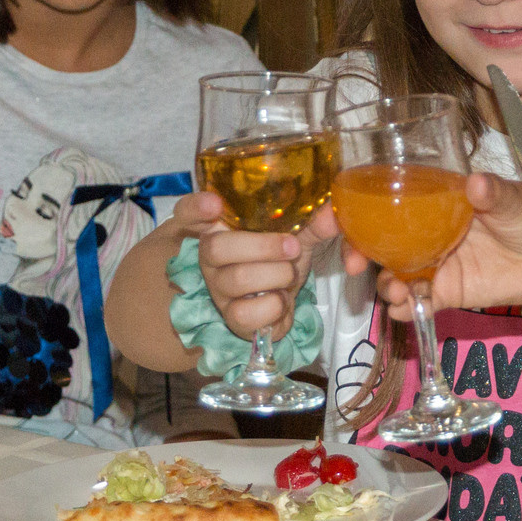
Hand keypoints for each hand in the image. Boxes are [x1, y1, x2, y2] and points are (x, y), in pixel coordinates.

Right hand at [175, 191, 310, 340]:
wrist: (281, 303)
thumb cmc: (279, 258)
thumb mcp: (296, 233)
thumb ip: (313, 221)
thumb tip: (334, 212)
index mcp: (220, 227)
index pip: (187, 212)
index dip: (195, 207)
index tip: (214, 202)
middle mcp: (210, 257)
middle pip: (215, 248)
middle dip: (261, 246)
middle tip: (292, 247)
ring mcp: (218, 289)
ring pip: (237, 279)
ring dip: (276, 275)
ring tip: (290, 274)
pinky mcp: (231, 318)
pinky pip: (245, 313)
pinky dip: (274, 306)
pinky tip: (281, 300)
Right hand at [354, 174, 521, 319]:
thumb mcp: (516, 200)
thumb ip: (495, 194)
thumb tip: (476, 183)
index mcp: (435, 199)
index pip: (384, 197)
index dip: (352, 206)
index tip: (330, 217)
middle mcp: (425, 230)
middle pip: (377, 238)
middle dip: (356, 250)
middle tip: (353, 263)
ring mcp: (433, 262)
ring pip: (393, 272)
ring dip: (383, 283)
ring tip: (394, 291)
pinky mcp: (446, 292)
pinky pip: (416, 301)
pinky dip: (405, 307)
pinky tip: (405, 309)